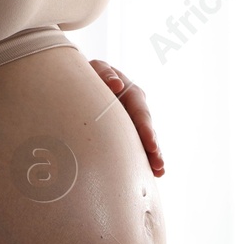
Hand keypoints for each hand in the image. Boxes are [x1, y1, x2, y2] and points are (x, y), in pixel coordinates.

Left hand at [89, 58, 163, 175]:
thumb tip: (117, 85)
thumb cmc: (90, 74)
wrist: (84, 81)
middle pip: (146, 129)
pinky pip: (137, 145)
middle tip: (157, 164)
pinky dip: (144, 158)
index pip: (140, 112)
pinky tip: (152, 174)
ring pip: (144, 139)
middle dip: (153, 148)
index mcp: (131, 92)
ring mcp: (133, 120)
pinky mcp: (127, 131)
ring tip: (158, 172)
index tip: (151, 145)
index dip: (146, 129)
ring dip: (152, 156)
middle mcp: (136, 108)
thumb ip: (105, 74)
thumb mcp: (96, 69)